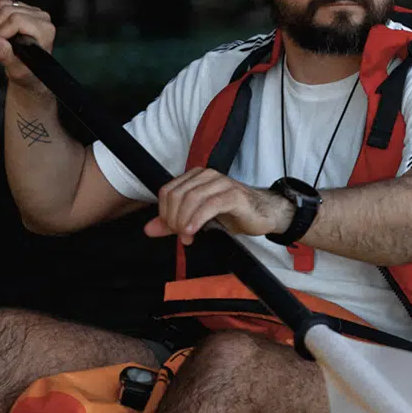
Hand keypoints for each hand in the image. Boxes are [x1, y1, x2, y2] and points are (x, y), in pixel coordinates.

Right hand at [0, 0, 55, 93]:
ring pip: (2, 4)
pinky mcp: (21, 6)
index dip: (1, 31)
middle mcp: (40, 17)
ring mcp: (30, 10)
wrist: (29, 71)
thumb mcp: (16, 69)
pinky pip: (0, 2)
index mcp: (44, 30)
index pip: (16, 19)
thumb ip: (5, 55)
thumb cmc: (27, 72)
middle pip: (7, 10)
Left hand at [144, 168, 291, 244]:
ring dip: (184, 222)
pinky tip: (193, 232)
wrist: (263, 214)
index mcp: (195, 177)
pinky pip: (209, 205)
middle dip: (173, 220)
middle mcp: (206, 176)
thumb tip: (148, 230)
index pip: (167, 192)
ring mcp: (221, 183)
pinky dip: (197, 219)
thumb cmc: (231, 214)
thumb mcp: (197, 220)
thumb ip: (172, 223)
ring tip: (188, 237)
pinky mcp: (233, 195)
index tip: (173, 230)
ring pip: (190, 199)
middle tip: (181, 235)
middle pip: (176, 196)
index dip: (164, 214)